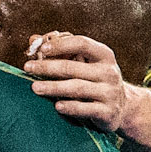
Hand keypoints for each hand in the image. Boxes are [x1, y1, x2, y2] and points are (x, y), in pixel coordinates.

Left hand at [23, 32, 140, 131]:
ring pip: (77, 88)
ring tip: (34, 87)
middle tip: (28, 68)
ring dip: (54, 87)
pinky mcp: (107, 112)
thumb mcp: (85, 64)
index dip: (62, 45)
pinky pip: (86, 109)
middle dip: (48, 67)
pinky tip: (57, 106)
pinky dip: (70, 107)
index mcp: (104, 56)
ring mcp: (109, 92)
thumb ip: (60, 52)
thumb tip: (32, 39)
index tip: (43, 48)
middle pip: (73, 67)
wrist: (122, 107)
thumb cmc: (95, 81)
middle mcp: (109, 72)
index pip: (82, 44)